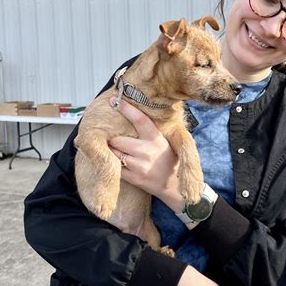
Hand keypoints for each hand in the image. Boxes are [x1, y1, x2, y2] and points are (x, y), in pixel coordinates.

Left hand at [108, 98, 184, 212]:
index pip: (140, 120)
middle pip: (118, 139)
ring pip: (114, 153)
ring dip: (113, 151)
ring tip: (118, 151)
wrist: (173, 186)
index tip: (115, 100)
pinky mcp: (133, 178)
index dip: (127, 109)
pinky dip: (114, 164)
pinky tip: (121, 163)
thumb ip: (150, 131)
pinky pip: (115, 167)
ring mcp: (139, 166)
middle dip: (114, 139)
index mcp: (156, 139)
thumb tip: (133, 113)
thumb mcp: (164, 142)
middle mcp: (147, 151)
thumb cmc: (168, 160)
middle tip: (117, 140)